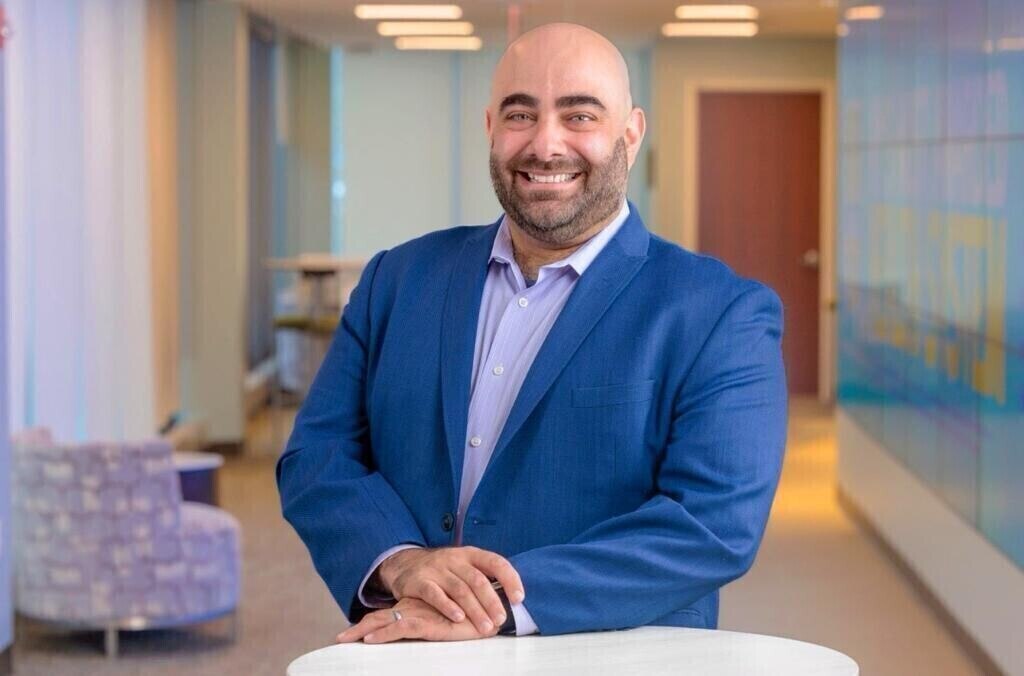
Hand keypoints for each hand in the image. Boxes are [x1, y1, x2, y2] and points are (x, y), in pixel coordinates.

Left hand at [336, 597, 494, 643]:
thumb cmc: (470, 617)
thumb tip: (420, 630)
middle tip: (339, 638)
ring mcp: (420, 615)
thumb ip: (432, 622)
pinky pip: (400, 628)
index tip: (348, 635)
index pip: (387, 615)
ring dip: (363, 631)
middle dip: (359, 629)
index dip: (368, 624)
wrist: (490, 612)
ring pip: (385, 622)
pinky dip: (383, 634)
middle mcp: (415, 610)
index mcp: (417, 608)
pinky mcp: (429, 623)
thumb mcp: (447, 621)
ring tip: (345, 639)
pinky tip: (369, 640)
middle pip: (380, 617)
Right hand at [375, 546, 523, 634]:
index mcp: (470, 554)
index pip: (495, 562)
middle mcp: (454, 558)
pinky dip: (447, 606)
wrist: (404, 564)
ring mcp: (436, 569)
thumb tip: (511, 598)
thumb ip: (483, 577)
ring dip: (475, 609)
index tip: (518, 598)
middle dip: (492, 601)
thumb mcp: (463, 565)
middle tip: (500, 620)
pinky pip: (435, 594)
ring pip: (459, 589)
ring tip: (485, 627)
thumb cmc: (443, 570)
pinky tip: (458, 618)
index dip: (509, 579)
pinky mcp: (419, 581)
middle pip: (477, 580)